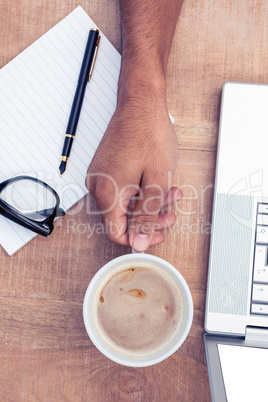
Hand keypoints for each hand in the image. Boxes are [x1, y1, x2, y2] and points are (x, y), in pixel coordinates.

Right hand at [86, 89, 181, 251]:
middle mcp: (98, 186)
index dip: (139, 238)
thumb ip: (145, 216)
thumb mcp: (156, 181)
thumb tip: (137, 243)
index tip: (158, 234)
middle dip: (149, 218)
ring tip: (171, 193)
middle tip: (170, 213)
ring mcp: (100, 175)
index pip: (116, 233)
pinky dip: (141, 190)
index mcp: (107, 193)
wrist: (141, 103)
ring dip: (149, 202)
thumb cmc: (149, 134)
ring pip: (125, 203)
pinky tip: (158, 183)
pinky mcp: (106, 167)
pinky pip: (122, 189)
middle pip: (121, 218)